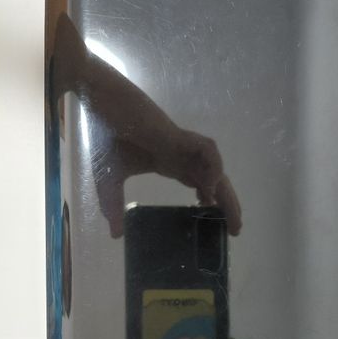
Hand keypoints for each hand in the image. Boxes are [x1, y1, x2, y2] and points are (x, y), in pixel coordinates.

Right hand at [52, 13, 241, 237]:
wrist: (102, 102)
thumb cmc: (108, 135)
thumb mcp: (109, 179)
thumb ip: (113, 205)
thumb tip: (116, 236)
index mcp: (171, 164)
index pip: (201, 185)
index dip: (212, 203)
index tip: (217, 224)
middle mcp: (182, 156)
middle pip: (214, 182)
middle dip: (227, 205)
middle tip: (235, 230)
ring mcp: (183, 145)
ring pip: (216, 169)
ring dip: (226, 192)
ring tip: (229, 216)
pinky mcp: (180, 135)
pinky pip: (208, 150)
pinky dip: (214, 168)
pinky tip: (210, 188)